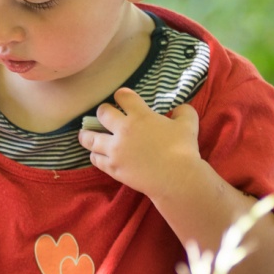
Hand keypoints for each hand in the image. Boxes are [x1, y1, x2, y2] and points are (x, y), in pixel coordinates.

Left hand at [78, 88, 200, 195]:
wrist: (176, 178)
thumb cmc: (183, 150)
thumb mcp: (188, 125)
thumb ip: (183, 112)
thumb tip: (179, 109)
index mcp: (140, 116)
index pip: (123, 96)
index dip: (121, 95)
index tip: (121, 98)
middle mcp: (123, 130)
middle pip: (102, 113)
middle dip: (103, 112)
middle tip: (105, 115)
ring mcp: (115, 150)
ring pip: (90, 138)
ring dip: (87, 135)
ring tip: (85, 135)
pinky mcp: (112, 167)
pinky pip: (95, 159)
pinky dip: (95, 155)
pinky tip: (96, 154)